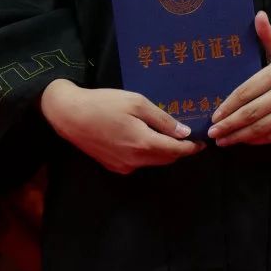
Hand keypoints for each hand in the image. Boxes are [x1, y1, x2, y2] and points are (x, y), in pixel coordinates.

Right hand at [40, 79, 203, 175]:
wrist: (69, 115)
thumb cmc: (104, 103)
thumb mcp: (137, 103)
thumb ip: (162, 120)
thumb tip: (184, 133)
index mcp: (144, 143)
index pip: (177, 151)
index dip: (192, 147)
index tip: (201, 142)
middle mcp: (136, 160)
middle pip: (166, 159)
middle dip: (179, 150)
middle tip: (187, 138)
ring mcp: (124, 166)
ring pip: (152, 162)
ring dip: (163, 153)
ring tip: (167, 137)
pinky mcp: (113, 166)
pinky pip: (138, 163)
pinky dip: (147, 155)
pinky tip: (144, 140)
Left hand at [209, 12, 270, 147]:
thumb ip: (268, 35)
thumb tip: (258, 15)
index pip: (246, 91)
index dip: (228, 105)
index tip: (214, 115)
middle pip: (252, 112)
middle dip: (229, 124)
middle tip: (213, 133)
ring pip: (262, 127)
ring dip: (240, 136)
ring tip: (224, 140)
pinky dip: (257, 140)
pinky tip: (244, 140)